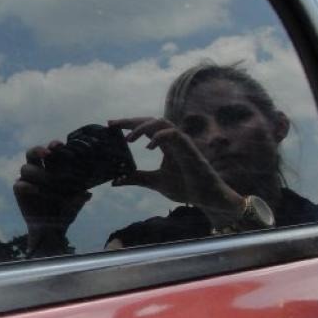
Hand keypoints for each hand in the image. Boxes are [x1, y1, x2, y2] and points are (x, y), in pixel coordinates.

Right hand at [13, 142, 90, 254]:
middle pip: (32, 153)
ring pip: (26, 168)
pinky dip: (27, 186)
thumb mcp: (76, 205)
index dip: (53, 146)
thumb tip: (87, 194)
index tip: (59, 145)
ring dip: (37, 172)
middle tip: (48, 153)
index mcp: (53, 168)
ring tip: (48, 180)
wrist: (52, 230)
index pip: (51, 152)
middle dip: (38, 150)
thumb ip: (79, 198)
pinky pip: (19, 184)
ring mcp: (28, 180)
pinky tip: (36, 190)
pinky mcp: (20, 192)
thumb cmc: (65, 212)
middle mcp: (39, 171)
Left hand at [108, 117, 243, 218]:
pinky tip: (149, 146)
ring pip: (161, 122)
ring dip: (143, 127)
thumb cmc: (185, 187)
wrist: (206, 197)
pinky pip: (174, 134)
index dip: (128, 124)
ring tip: (129, 139)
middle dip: (130, 121)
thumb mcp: (154, 182)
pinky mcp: (189, 148)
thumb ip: (136, 178)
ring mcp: (181, 142)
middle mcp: (172, 140)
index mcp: (165, 145)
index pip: (145, 128)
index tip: (110, 125)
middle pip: (150, 120)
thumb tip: (115, 181)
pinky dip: (160, 136)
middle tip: (112, 124)